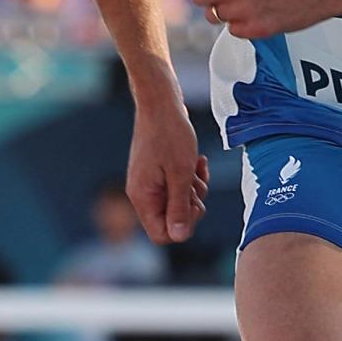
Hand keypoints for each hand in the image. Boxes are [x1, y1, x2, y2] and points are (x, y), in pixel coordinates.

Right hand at [128, 99, 208, 243]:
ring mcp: (151, 182)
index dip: (182, 226)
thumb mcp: (181, 173)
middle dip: (192, 205)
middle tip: (195, 183)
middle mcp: (143, 193)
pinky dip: (192, 177)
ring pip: (180, 202)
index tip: (193, 204)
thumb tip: (178, 237)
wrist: (162, 104)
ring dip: (195, 189)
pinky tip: (199, 161)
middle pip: (173, 220)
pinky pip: (180, 186)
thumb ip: (179, 206)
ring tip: (196, 167)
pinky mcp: (160, 172)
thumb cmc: (171, 135)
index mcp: (143, 197)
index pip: (161, 234)